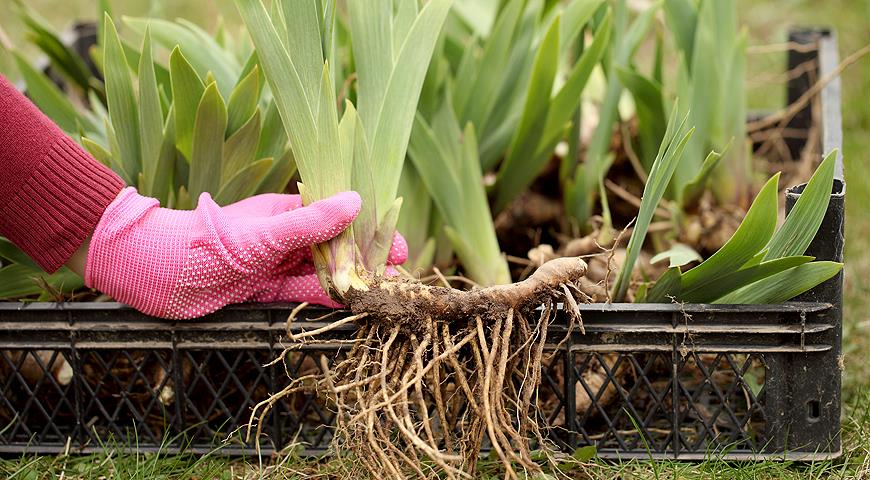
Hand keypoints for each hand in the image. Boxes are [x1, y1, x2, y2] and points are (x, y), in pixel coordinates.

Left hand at [84, 188, 406, 318]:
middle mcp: (286, 236)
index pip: (339, 216)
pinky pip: (304, 293)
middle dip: (366, 259)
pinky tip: (350, 304)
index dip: (369, 230)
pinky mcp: (267, 291)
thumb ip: (310, 223)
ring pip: (323, 272)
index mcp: (287, 210)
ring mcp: (278, 264)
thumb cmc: (204, 242)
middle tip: (397, 276)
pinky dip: (327, 298)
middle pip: (335, 246)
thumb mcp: (263, 235)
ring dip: (350, 281)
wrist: (151, 273)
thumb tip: (355, 201)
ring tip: (381, 292)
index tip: (399, 247)